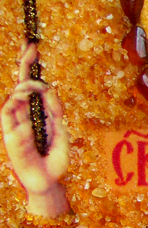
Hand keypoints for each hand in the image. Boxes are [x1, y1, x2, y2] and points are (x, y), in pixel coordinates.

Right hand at [1, 43, 70, 216]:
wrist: (48, 181)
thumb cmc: (55, 159)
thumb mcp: (62, 130)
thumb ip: (55, 110)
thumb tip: (49, 89)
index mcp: (39, 111)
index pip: (33, 84)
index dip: (30, 65)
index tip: (34, 46)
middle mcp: (25, 113)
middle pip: (20, 82)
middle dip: (24, 62)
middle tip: (31, 46)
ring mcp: (15, 122)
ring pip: (14, 94)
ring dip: (25, 84)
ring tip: (35, 85)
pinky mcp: (9, 133)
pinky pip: (7, 111)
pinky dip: (15, 100)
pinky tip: (26, 96)